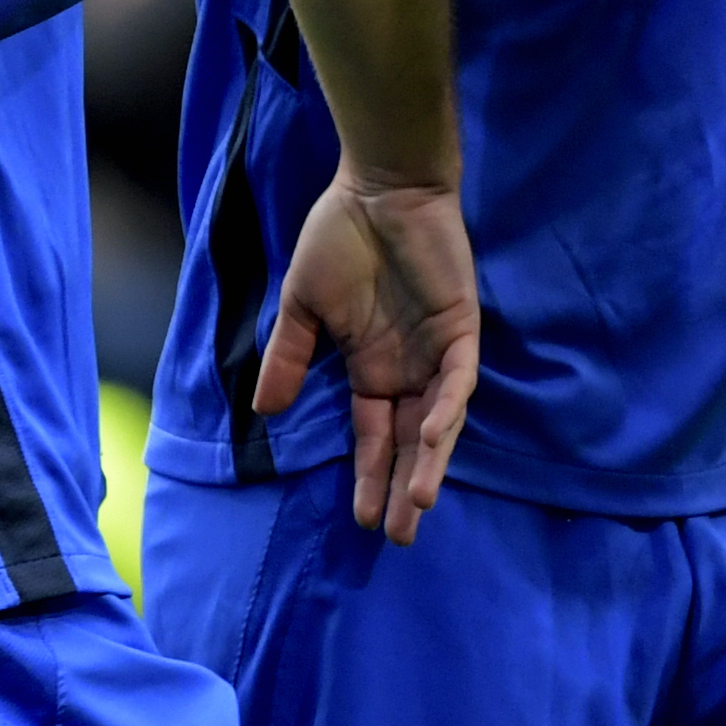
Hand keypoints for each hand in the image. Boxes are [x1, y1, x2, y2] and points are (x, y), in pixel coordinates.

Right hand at [254, 161, 482, 541]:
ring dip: (430, 462)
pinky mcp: (460, 328)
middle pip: (410, 442)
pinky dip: (447, 410)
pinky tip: (435, 439)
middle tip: (399, 537)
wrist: (376, 188)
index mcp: (372, 369)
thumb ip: (289, 358)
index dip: (371, 477)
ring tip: (417, 506)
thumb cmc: (340, 238)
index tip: (363, 521)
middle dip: (404, 488)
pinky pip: (458, 380)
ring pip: (439, 422)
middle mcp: (407, 369)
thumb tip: (265, 413)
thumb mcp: (303, 306)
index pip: (375, 437)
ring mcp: (437, 351)